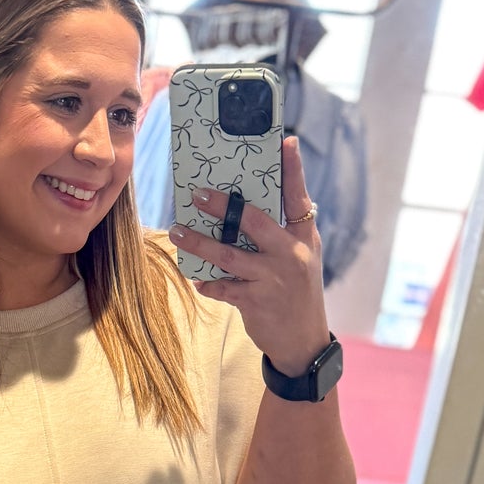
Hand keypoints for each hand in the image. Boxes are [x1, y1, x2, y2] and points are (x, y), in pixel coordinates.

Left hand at [169, 136, 330, 376]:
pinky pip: (224, 288)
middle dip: (224, 206)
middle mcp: (291, 254)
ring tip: (179, 231)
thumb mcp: (302, 257)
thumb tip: (251, 205)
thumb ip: (284, 230)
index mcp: (304, 238)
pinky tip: (196, 278)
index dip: (293, 169)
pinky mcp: (256, 303)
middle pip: (254, 221)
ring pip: (229, 256)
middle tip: (199, 194)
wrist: (304, 342)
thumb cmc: (298, 292)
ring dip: (200, 243)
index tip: (286, 141)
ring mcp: (273, 279)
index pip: (299, 197)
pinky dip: (208, 282)